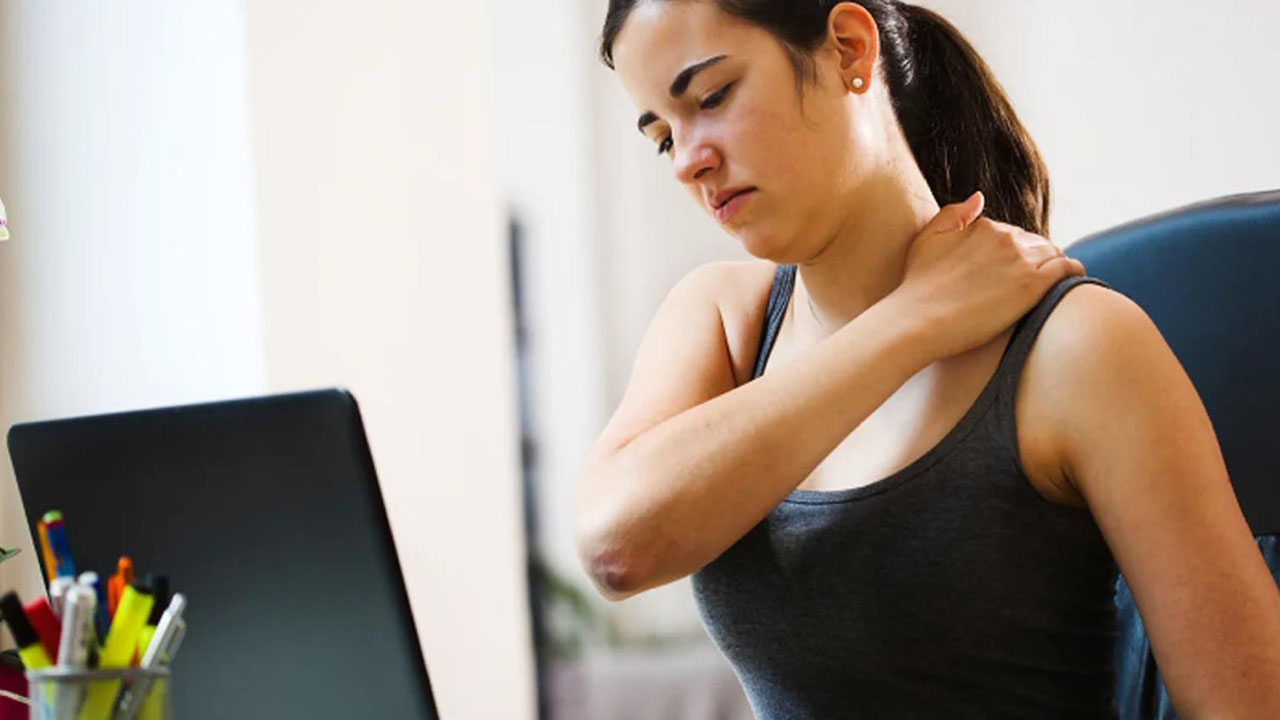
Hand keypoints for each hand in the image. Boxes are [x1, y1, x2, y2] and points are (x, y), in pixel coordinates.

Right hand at [889, 191, 1085, 359]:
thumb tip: (980, 197)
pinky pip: (1067, 270)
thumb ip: (953, 214)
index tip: (1011, 269)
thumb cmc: (917, 286)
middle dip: (1036, 258)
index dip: (1014, 252)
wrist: (917, 320)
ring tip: (1054, 282)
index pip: (1012, 234)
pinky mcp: (1033, 285)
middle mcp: (1005, 237)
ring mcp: (1020, 260)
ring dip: (1055, 265)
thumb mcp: (927, 239)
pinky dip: (1072, 273)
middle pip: (1035, 243)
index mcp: (983, 226)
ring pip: (1054, 254)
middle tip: (1032, 280)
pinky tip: (1072, 282)